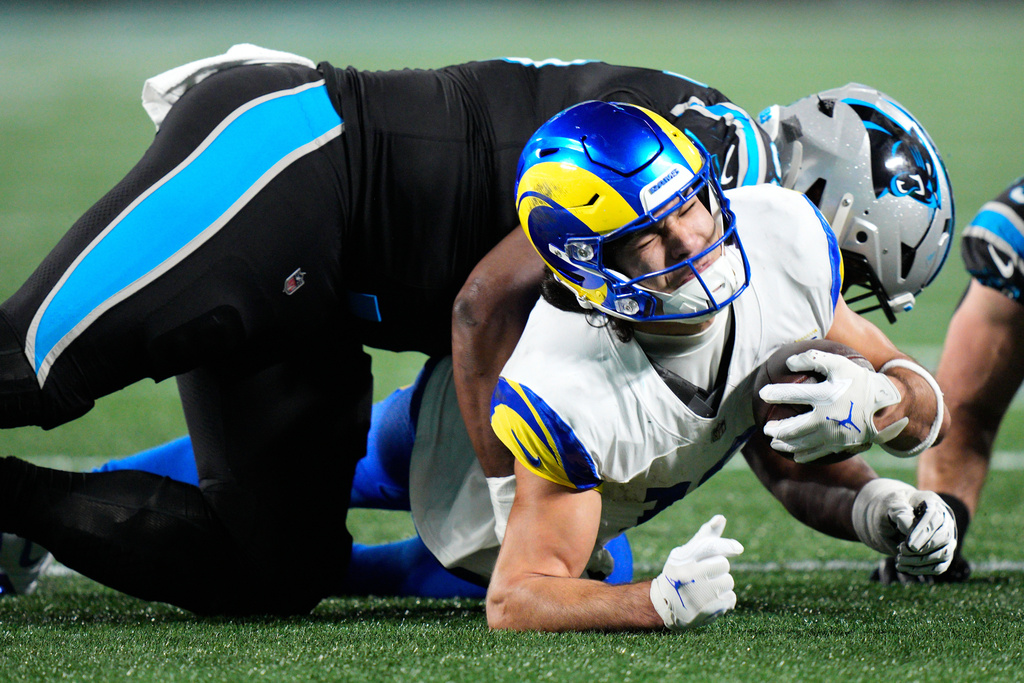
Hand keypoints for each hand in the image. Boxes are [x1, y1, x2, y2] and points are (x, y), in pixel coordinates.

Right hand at [649, 515, 743, 629]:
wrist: (664, 603)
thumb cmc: (679, 571)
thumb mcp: (686, 552)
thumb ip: (705, 537)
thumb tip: (721, 518)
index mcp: (682, 558)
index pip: (710, 547)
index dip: (726, 546)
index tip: (738, 549)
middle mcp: (688, 576)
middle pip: (723, 565)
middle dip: (719, 569)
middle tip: (706, 574)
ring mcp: (696, 595)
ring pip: (728, 582)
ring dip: (723, 584)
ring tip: (707, 588)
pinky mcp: (705, 611)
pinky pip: (731, 599)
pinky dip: (725, 600)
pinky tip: (711, 600)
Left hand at [759, 349, 906, 462]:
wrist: (888, 407)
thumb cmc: (861, 382)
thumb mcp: (840, 364)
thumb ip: (815, 359)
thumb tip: (789, 361)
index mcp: (825, 396)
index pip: (794, 394)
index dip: (776, 393)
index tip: (762, 394)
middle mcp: (826, 418)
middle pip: (793, 427)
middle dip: (776, 429)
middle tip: (766, 429)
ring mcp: (833, 434)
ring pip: (802, 443)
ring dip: (785, 444)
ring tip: (774, 442)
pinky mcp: (840, 445)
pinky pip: (818, 453)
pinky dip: (804, 455)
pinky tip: (795, 455)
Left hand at [852, 479, 957, 575]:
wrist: (889, 518)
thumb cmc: (889, 508)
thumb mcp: (888, 505)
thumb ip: (898, 512)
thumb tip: (908, 527)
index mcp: (932, 502)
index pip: (935, 517)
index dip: (923, 532)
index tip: (908, 545)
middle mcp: (945, 519)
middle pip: (944, 537)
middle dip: (922, 549)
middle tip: (900, 550)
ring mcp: (947, 537)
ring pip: (944, 553)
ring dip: (921, 561)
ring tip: (899, 559)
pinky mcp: (942, 552)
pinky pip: (939, 566)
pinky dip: (922, 570)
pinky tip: (903, 567)